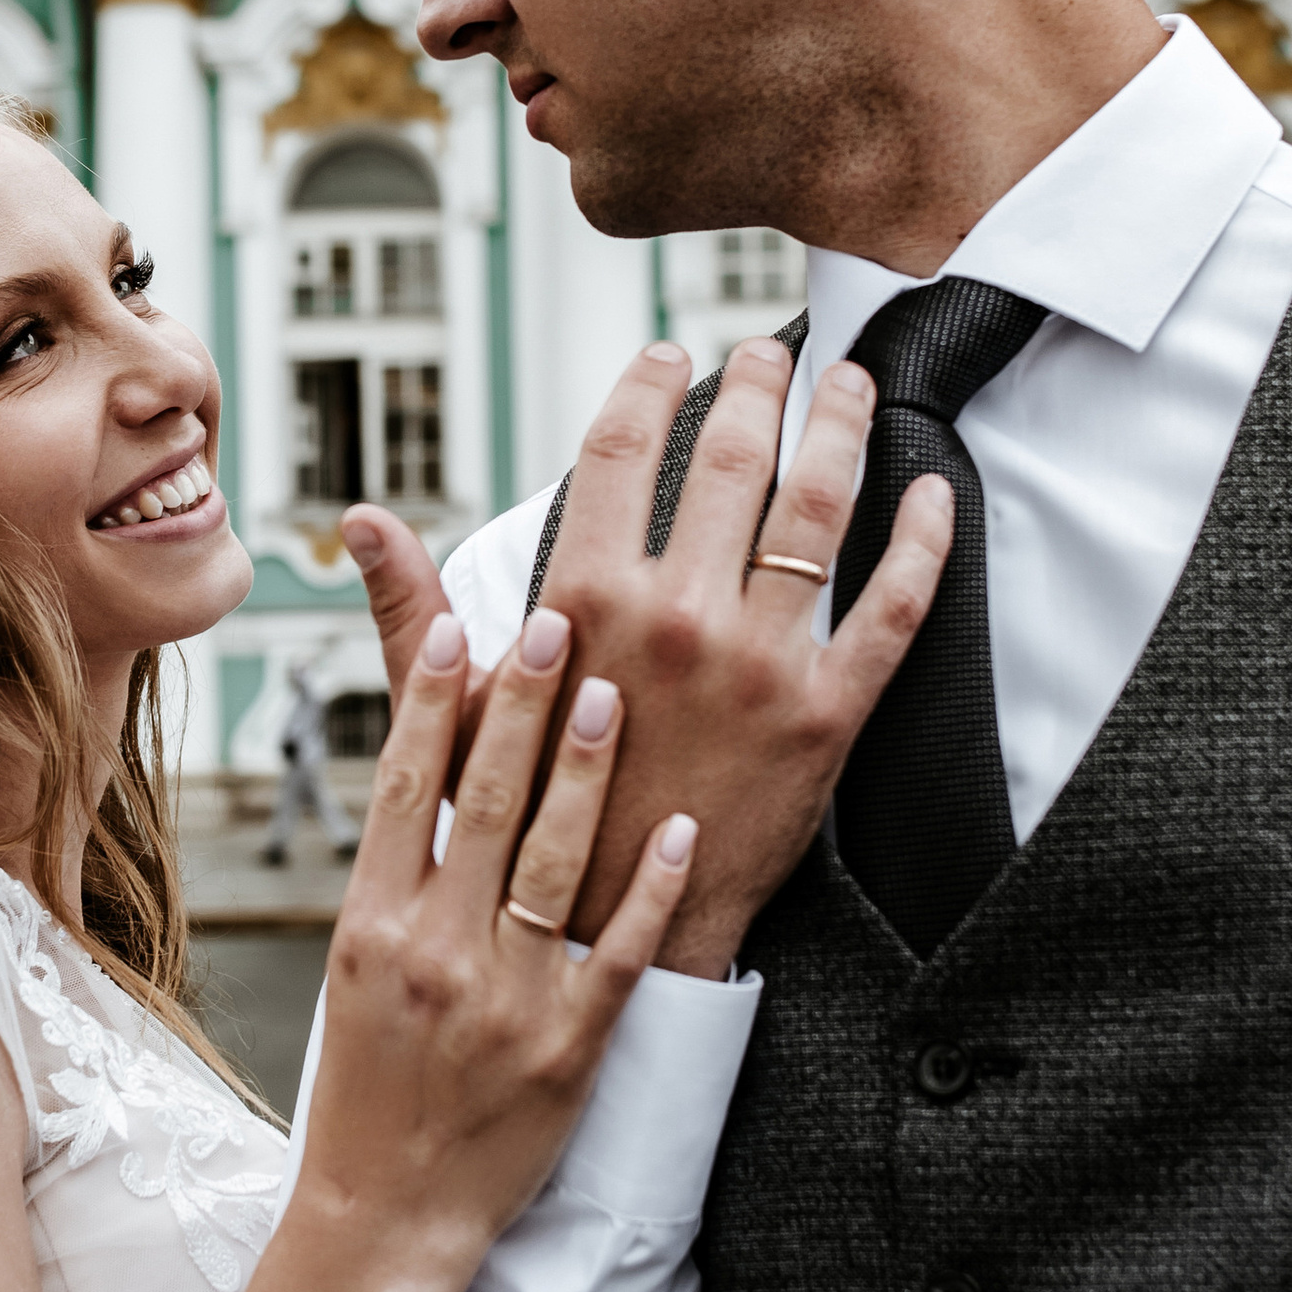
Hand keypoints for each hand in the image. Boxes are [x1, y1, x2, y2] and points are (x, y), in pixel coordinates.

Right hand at [294, 599, 696, 1291]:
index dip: (434, 701)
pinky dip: (650, 890)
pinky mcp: (569, 1049)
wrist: (386, 1214)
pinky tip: (677, 830)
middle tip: (552, 623)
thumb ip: (392, 873)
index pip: (403, 787)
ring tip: (610, 694)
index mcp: (372, 925)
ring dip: (582, 773)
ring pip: (550, 863)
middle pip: (481, 803)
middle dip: (518, 706)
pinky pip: (619, 955)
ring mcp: (504, 999)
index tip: (460, 628)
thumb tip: (416, 768)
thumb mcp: (352, 969)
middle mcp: (434, 951)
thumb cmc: (370, 1084)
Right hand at [344, 339, 952, 978]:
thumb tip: (359, 524)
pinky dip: (924, 537)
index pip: (621, 451)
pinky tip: (932, 489)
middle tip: (767, 355)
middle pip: (733, 459)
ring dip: (838, 428)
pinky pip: (895, 606)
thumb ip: (414, 610)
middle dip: (757, 387)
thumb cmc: (524, 824)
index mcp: (587, 606)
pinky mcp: (828, 716)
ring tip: (843, 387)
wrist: (606, 936)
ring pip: (818, 509)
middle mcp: (677, 620)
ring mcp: (760, 664)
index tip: (668, 358)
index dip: (647, 389)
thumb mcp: (451, 716)